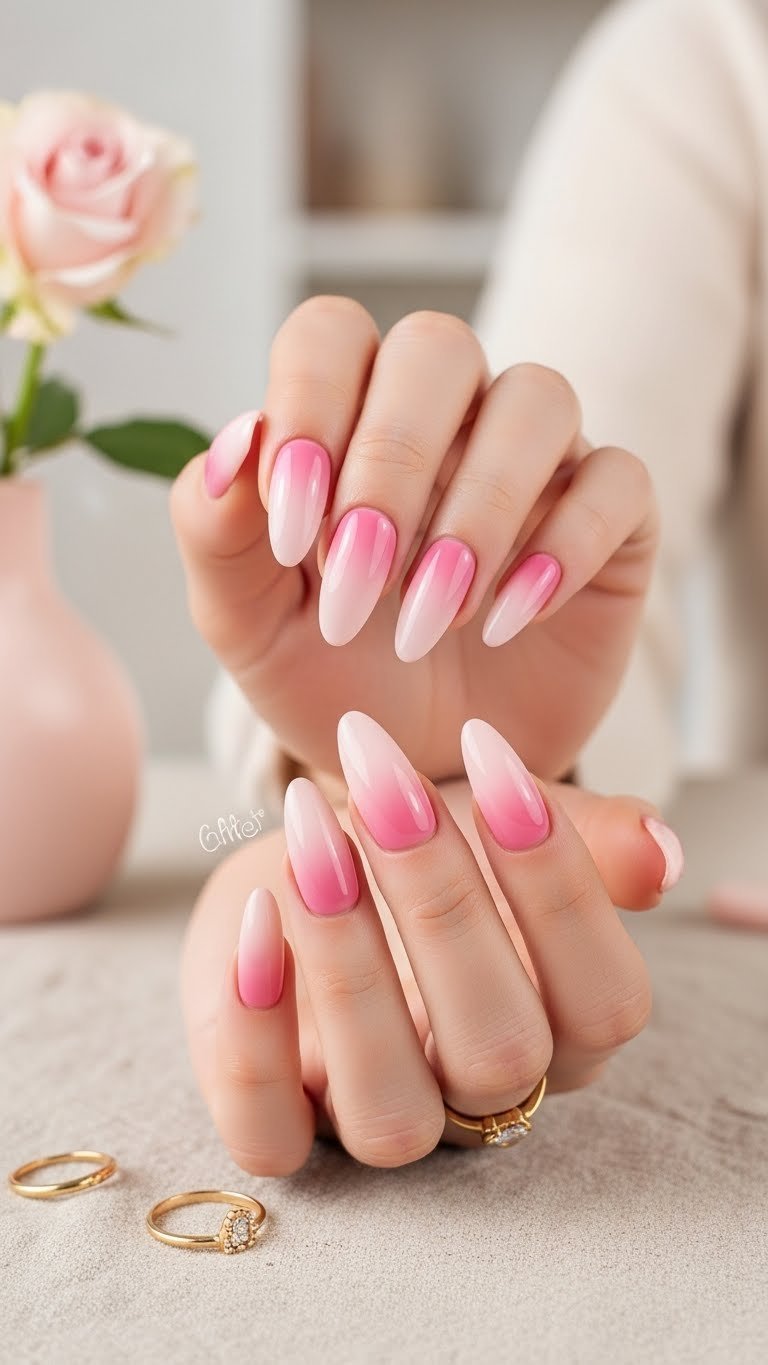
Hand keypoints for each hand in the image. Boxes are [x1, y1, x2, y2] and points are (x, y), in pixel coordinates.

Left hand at [171, 297, 658, 783]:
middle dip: (393, 464)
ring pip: (537, 397)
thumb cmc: (330, 675)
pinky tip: (508, 620)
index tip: (291, 536)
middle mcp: (447, 413)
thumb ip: (216, 530)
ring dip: (480, 509)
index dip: (309, 409)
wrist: (416, 764)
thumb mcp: (247, 624)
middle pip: (438, 348)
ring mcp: (538, 456)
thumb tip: (234, 438)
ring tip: (434, 617)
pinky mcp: (612, 515)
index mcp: (346, 413)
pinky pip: (617, 480)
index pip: (329, 335)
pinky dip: (564, 546)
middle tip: (364, 582)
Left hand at [199, 714, 658, 1173]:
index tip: (491, 755)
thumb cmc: (425, 848)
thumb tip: (658, 850)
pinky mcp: (281, 1123)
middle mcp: (482, 1092)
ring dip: (347, 969)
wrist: (310, 858)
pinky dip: (254, 1040)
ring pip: (389, 1114)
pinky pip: (268, 1136)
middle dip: (441, 908)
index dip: (561, 887)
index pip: (605, 1002)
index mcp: (563, 1025)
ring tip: (311, 842)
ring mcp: (380, 1116)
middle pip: (501, 1056)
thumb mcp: (500, 822)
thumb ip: (586, 833)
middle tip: (384, 788)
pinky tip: (255, 920)